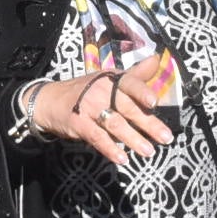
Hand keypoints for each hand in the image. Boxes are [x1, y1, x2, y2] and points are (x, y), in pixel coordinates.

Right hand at [29, 53, 175, 164]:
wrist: (50, 100)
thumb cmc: (87, 89)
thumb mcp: (109, 78)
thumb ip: (136, 74)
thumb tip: (158, 59)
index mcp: (112, 79)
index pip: (129, 83)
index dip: (141, 92)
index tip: (154, 102)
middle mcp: (102, 91)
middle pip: (128, 108)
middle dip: (148, 124)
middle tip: (166, 138)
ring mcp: (89, 108)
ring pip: (116, 124)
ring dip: (133, 139)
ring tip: (148, 152)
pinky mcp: (79, 124)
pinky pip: (97, 137)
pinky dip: (110, 149)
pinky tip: (121, 158)